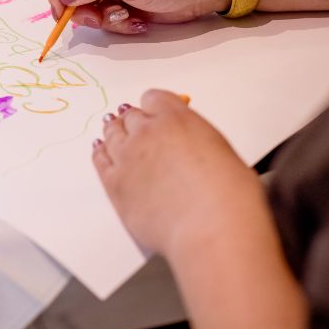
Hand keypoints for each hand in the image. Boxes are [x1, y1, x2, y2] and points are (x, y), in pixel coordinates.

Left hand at [92, 90, 263, 256]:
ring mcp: (127, 157)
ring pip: (112, 134)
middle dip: (135, 120)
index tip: (155, 111)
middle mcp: (146, 133)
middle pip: (131, 116)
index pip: (154, 98)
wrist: (210, 229)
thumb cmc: (228, 196)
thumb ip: (198, 140)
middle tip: (135, 125)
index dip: (155, 106)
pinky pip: (99, 160)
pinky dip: (100, 153)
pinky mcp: (114, 183)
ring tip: (113, 130)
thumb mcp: (222, 151)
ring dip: (115, 132)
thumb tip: (192, 145)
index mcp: (175, 118)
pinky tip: (101, 151)